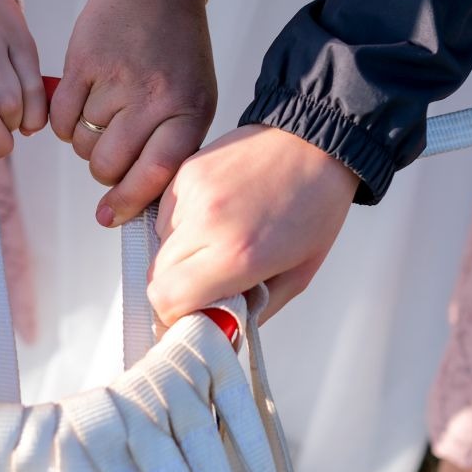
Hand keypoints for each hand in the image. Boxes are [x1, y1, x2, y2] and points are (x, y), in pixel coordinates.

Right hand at [50, 0, 215, 226]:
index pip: (156, 170)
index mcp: (188, 109)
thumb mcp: (194, 98)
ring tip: (104, 117)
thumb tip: (139, 202)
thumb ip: (172, 146)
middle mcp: (153, 95)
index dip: (130, 201)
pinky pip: (59, 121)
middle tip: (110, 154)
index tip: (110, 217)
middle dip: (104, 171)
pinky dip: (64, 125)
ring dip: (86, 143)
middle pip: (109, 164)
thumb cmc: (176, 53)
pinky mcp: (81, 63)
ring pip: (82, 145)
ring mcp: (115, 78)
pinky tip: (83, 104)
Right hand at [150, 125, 359, 324]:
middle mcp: (207, 223)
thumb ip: (253, 310)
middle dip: (178, 289)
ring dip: (180, 255)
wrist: (316, 144)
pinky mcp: (185, 173)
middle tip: (207, 284)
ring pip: (159, 246)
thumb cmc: (315, 209)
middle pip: (155, 278)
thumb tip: (217, 327)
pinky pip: (165, 215)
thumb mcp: (298, 276)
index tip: (194, 315)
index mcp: (238, 254)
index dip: (175, 317)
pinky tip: (214, 216)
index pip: (167, 301)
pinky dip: (182, 226)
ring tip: (217, 242)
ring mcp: (191, 194)